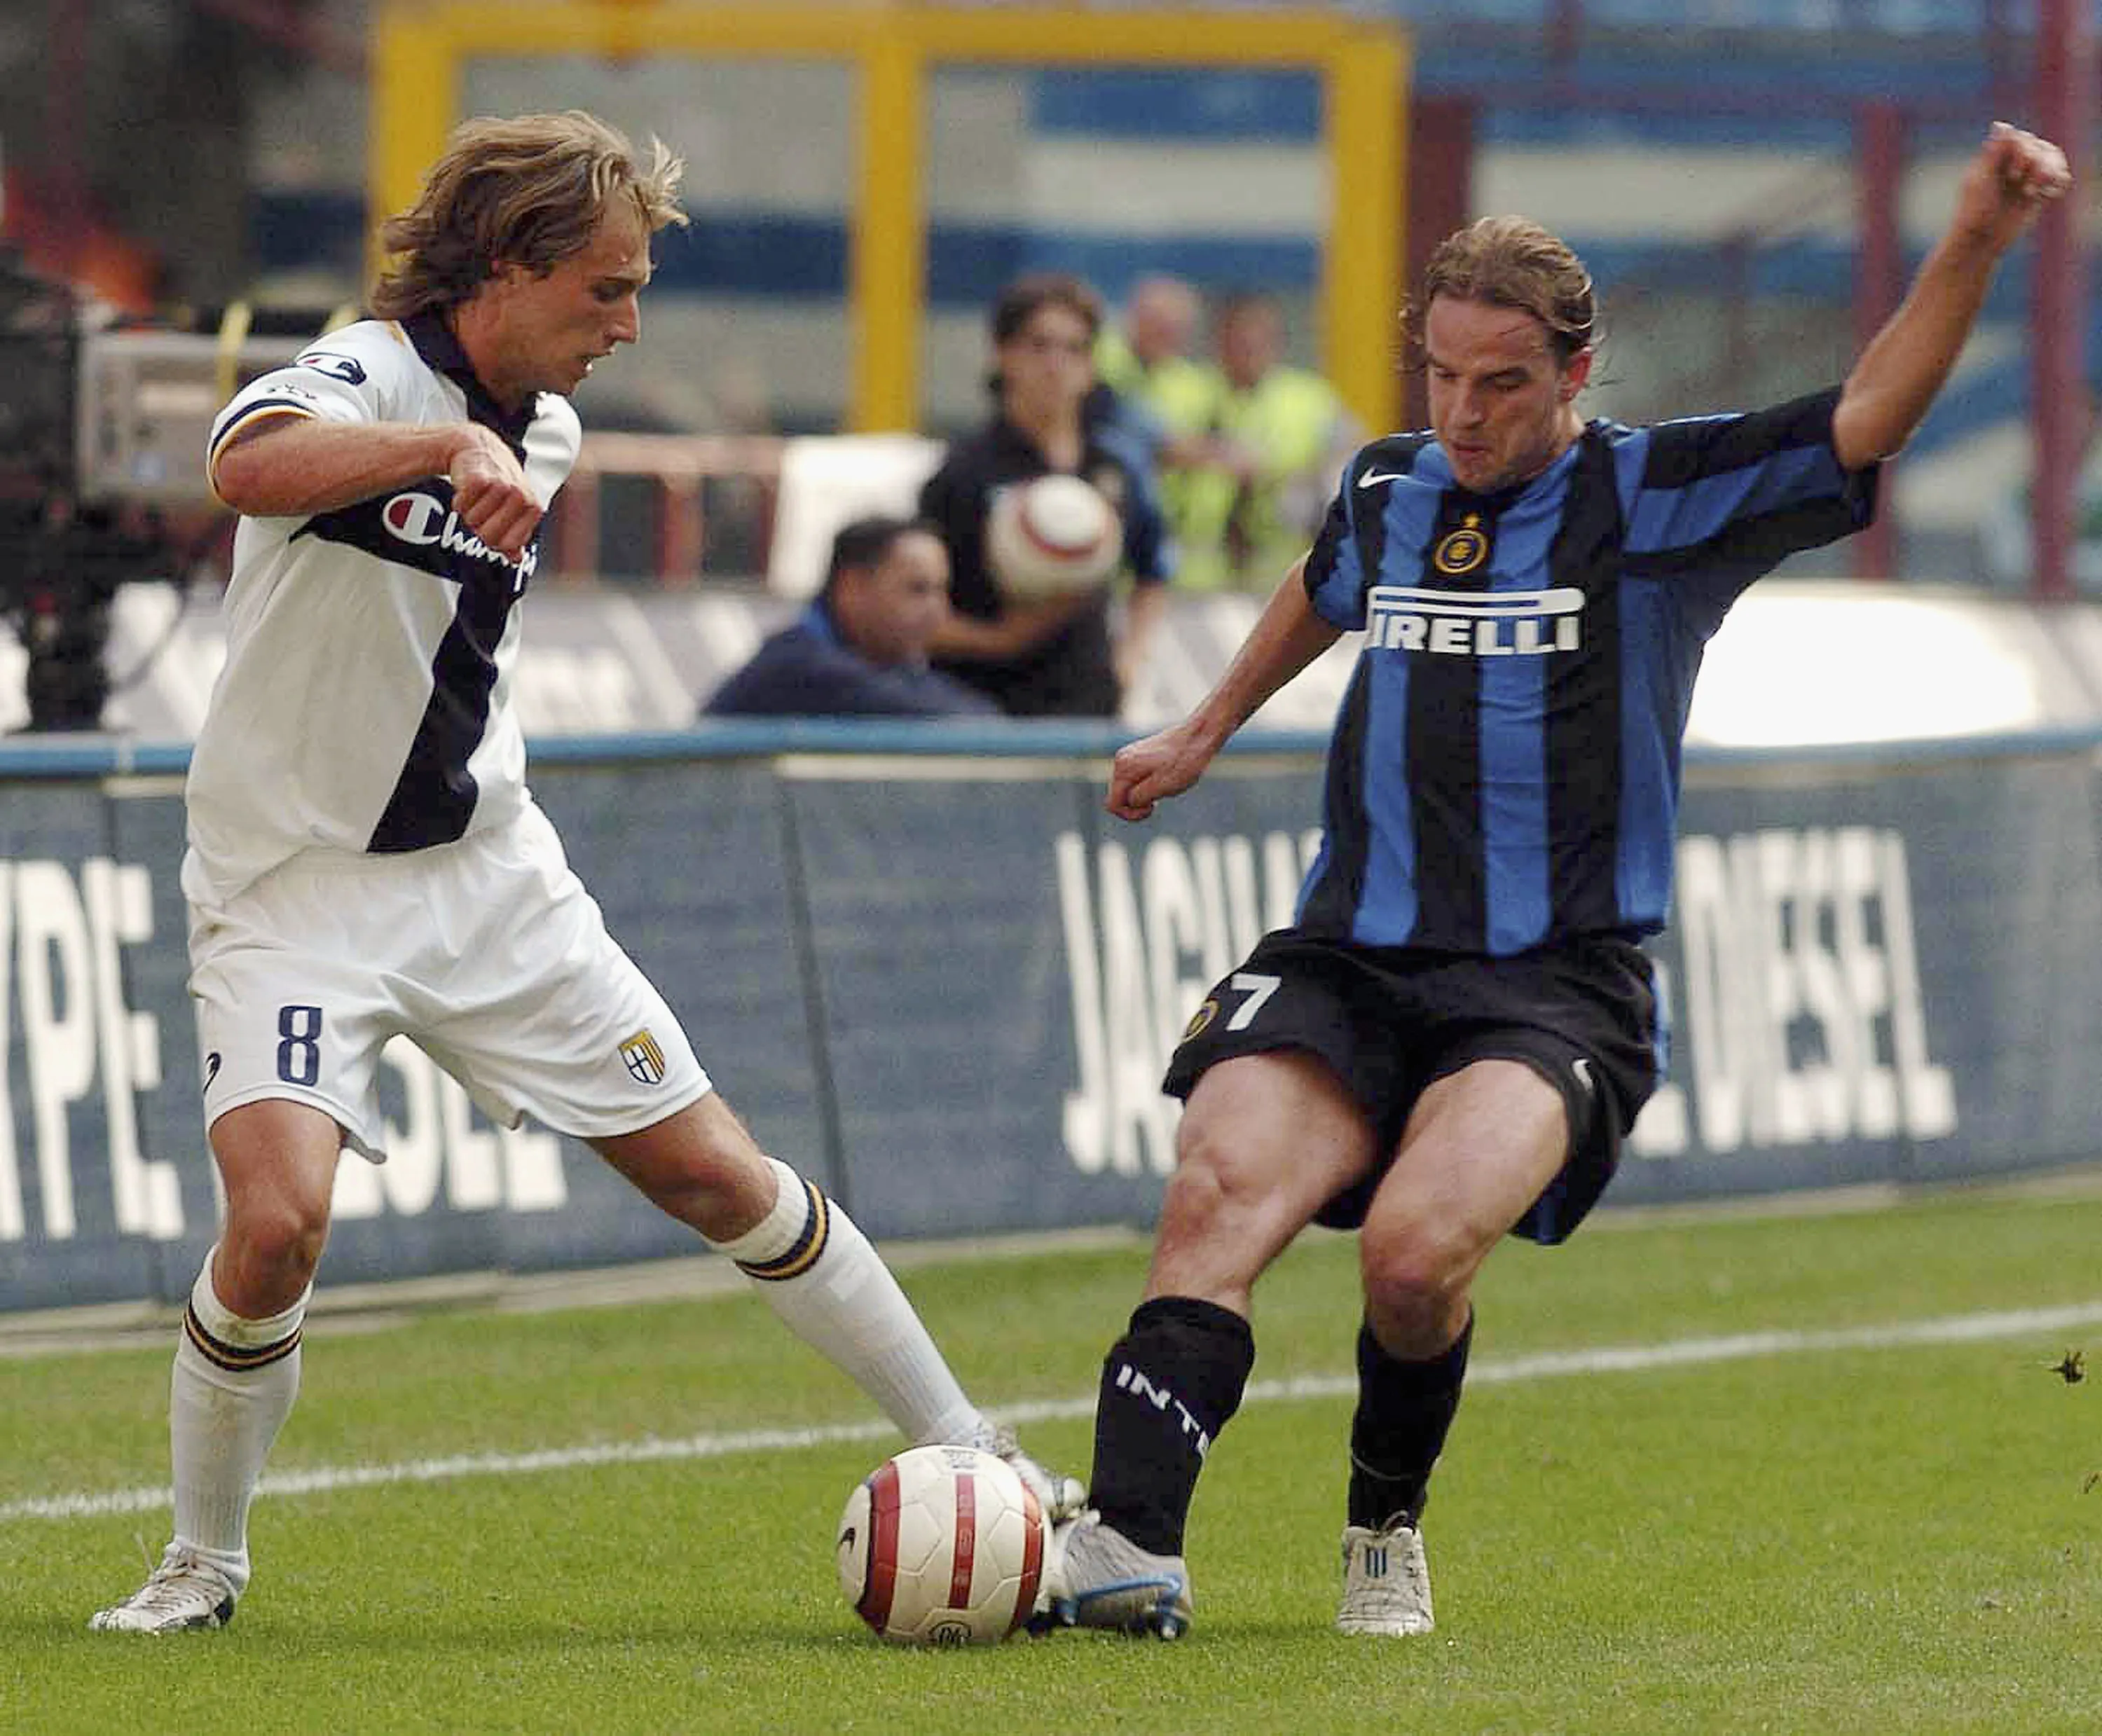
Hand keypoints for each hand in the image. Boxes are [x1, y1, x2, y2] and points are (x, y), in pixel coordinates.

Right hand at [447, 425, 541, 561]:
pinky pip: (461, 507)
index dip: (494, 540)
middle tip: (483, 509)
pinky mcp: (479, 479)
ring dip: (469, 512)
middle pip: (488, 538)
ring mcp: (501, 486)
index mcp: (533, 508)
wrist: (477, 447)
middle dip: (479, 527)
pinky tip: (467, 487)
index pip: (507, 546)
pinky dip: (459, 501)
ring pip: (472, 522)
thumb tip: (516, 559)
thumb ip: (515, 535)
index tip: (494, 524)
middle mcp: (521, 497)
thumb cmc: (497, 481)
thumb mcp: (513, 508)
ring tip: (477, 495)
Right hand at [1106, 716, 1220, 821]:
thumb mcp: (1161, 787)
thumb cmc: (1184, 761)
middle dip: (1138, 803)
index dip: (1130, 814)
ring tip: (1167, 785)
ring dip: (1146, 794)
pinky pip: (1137, 779)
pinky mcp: (1140, 755)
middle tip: (1160, 798)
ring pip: (1130, 788)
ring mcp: (1130, 756)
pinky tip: (1167, 778)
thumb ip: (1138, 798)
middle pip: (1119, 796)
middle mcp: (1122, 760)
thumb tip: (1128, 801)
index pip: (1112, 804)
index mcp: (1124, 768)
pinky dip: (1149, 785)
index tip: (1152, 807)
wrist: (1199, 735)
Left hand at [1952, 121, 2071, 254]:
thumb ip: (1994, 153)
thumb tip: (2001, 124)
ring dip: (2050, 170)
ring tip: (2036, 190)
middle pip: (2039, 147)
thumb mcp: (1981, 180)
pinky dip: (2059, 181)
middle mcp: (2012, 164)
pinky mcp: (2037, 193)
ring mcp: (2026, 178)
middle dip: (2037, 161)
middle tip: (2023, 184)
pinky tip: (2049, 193)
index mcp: (1996, 157)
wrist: (1979, 242)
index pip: (2022, 138)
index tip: (2012, 172)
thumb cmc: (1973, 212)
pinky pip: (2059, 178)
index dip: (2023, 150)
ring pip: (2052, 159)